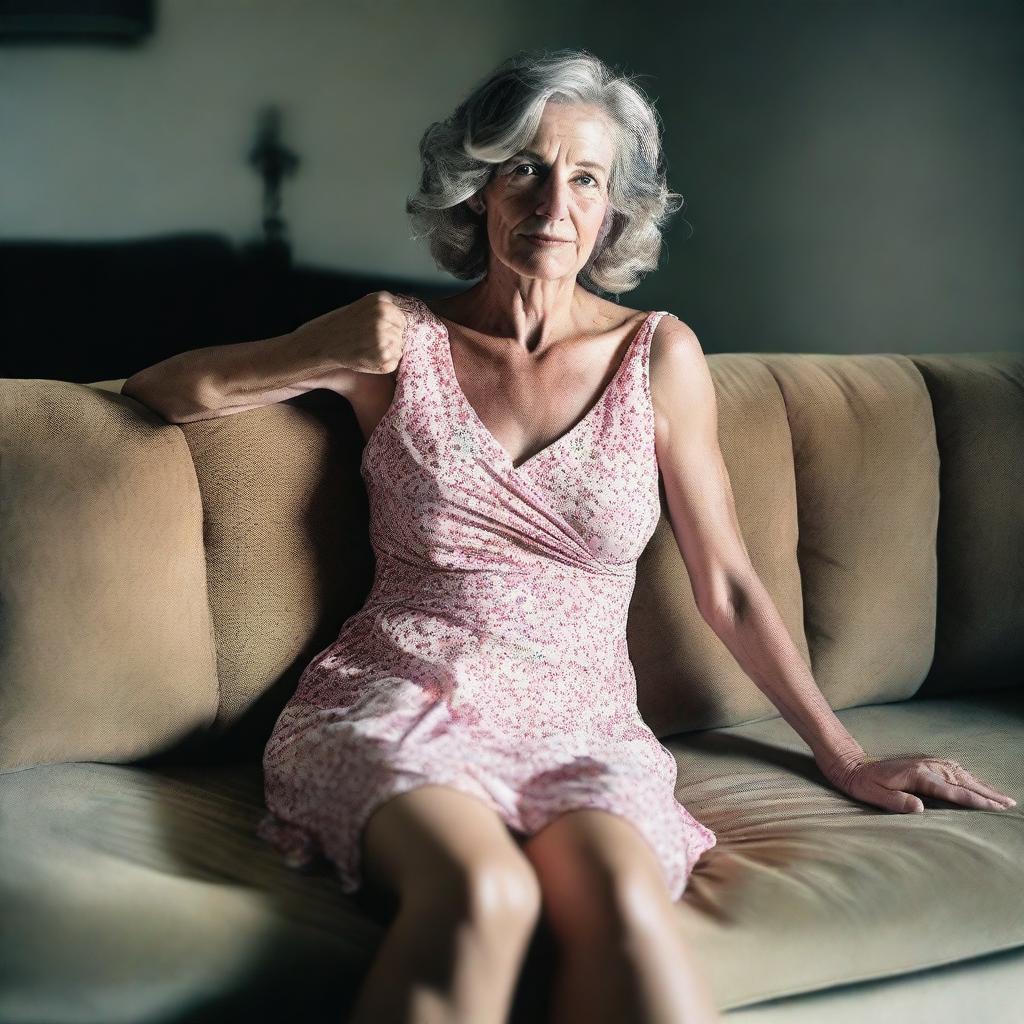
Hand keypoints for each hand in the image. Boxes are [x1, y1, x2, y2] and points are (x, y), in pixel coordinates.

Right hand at [293, 290, 409, 378]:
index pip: (406, 316)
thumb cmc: (346, 325)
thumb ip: (389, 307)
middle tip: (370, 340)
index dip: (396, 325)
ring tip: (369, 347)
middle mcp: (384, 318)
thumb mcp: (367, 306)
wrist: (324, 342)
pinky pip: (395, 361)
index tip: (383, 330)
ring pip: (401, 347)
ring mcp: (384, 338)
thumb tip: (415, 316)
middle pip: (404, 332)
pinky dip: (385, 362)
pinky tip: (369, 356)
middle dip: (393, 337)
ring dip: (390, 350)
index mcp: (382, 302)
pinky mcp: (383, 358)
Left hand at [819, 752, 1017, 813]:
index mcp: (916, 775)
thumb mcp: (874, 795)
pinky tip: (977, 784)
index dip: (972, 800)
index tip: (993, 808)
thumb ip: (897, 802)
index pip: (950, 791)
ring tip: (1001, 798)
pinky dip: (968, 777)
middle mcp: (925, 765)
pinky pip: (952, 769)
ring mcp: (925, 762)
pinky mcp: (924, 762)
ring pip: (960, 773)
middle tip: (1009, 804)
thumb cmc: (862, 783)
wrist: (851, 763)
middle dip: (986, 793)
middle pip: (962, 780)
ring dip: (981, 785)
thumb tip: (920, 809)